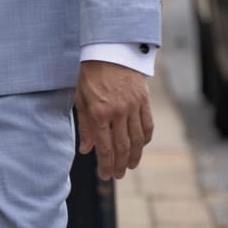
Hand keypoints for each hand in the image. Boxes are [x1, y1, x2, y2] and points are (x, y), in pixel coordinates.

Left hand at [74, 58, 152, 181]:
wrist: (110, 52)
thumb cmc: (90, 76)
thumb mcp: (80, 99)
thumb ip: (84, 126)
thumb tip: (86, 150)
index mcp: (99, 113)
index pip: (105, 147)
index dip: (106, 164)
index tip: (106, 175)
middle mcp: (118, 112)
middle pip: (122, 147)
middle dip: (120, 164)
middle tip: (117, 175)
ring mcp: (133, 107)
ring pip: (137, 139)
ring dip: (134, 156)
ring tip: (129, 166)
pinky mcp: (144, 101)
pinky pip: (147, 125)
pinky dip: (144, 139)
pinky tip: (140, 147)